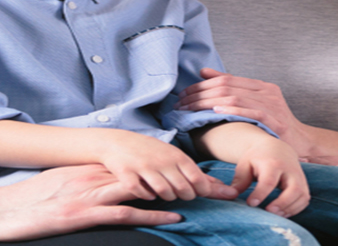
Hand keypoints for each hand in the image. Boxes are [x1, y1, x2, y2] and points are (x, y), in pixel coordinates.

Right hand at [0, 164, 217, 241]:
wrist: (2, 210)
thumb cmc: (33, 202)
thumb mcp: (67, 187)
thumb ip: (92, 183)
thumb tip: (120, 186)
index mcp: (93, 171)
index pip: (140, 165)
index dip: (172, 169)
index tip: (198, 173)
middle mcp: (97, 178)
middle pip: (149, 174)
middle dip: (183, 179)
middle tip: (213, 184)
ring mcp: (92, 194)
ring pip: (143, 189)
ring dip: (174, 194)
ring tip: (203, 198)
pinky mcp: (85, 213)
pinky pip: (125, 213)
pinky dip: (151, 215)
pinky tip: (173, 218)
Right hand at [98, 129, 221, 201]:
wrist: (117, 141)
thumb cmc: (150, 150)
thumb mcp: (173, 155)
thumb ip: (194, 172)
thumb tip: (220, 187)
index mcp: (176, 155)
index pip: (197, 179)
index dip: (200, 190)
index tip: (195, 191)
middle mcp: (162, 161)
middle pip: (183, 189)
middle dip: (185, 196)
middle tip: (179, 193)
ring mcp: (144, 168)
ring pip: (164, 193)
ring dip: (166, 197)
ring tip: (164, 192)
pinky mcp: (127, 175)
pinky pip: (143, 194)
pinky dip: (147, 196)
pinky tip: (147, 191)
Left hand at [178, 69, 320, 157]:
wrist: (302, 143)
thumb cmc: (274, 126)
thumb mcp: (254, 104)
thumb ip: (232, 89)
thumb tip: (204, 73)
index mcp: (261, 85)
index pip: (225, 79)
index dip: (201, 86)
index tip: (184, 95)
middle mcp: (267, 91)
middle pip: (226, 87)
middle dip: (199, 95)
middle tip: (181, 104)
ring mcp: (272, 105)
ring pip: (234, 97)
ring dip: (208, 103)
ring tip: (190, 110)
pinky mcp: (275, 120)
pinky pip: (251, 112)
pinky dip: (231, 110)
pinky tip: (215, 112)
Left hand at [230, 138, 310, 216]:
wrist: (277, 148)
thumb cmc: (258, 158)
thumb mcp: (245, 164)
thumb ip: (239, 180)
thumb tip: (232, 195)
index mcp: (273, 163)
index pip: (269, 181)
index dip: (261, 194)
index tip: (251, 204)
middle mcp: (290, 170)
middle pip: (293, 188)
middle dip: (282, 203)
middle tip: (269, 211)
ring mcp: (299, 177)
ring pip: (302, 195)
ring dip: (290, 208)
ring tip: (275, 215)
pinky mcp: (304, 184)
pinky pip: (304, 199)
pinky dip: (296, 209)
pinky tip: (282, 213)